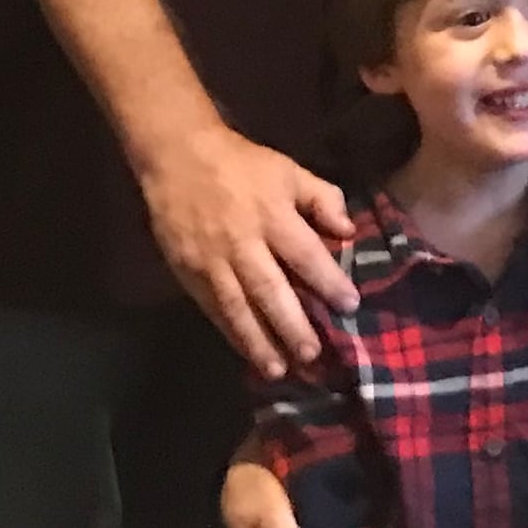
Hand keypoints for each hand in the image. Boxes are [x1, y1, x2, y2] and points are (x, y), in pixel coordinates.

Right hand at [140, 123, 356, 375]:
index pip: (305, 255)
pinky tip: (246, 353)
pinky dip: (230, 333)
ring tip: (279, 370)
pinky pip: (212, 308)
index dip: (328, 281)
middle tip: (313, 354)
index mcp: (272, 215)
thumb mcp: (289, 170)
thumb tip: (349, 231)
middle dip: (292, 326)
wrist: (178, 157)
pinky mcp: (187, 272)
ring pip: (237, 308)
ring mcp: (211, 262)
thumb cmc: (242, 164)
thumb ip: (322, 198)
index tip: (350, 306)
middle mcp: (243, 243)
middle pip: (270, 290)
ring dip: (258, 342)